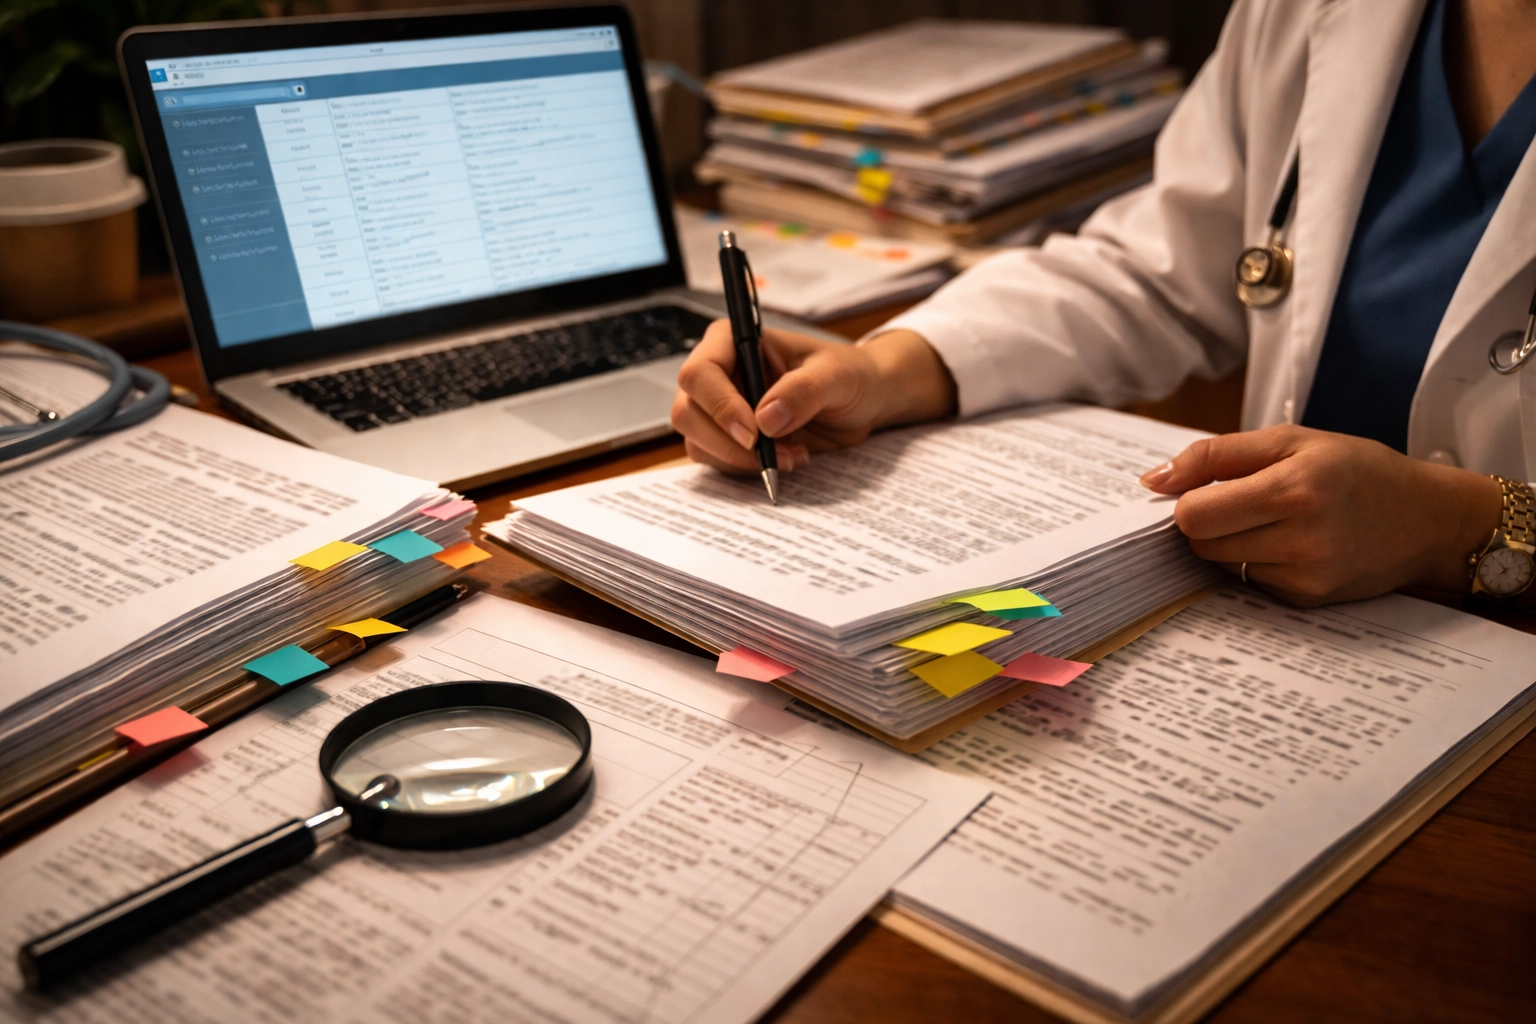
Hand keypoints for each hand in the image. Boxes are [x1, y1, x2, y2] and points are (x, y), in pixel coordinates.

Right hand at [670, 324, 954, 473]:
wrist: (862, 401)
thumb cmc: (849, 374)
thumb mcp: (837, 375)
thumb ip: (805, 390)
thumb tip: (766, 418)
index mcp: (734, 341)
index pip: (700, 372)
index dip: (719, 406)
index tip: (754, 433)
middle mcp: (718, 374)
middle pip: (687, 412)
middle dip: (728, 443)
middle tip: (775, 455)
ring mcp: (717, 408)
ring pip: (697, 441)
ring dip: (741, 460)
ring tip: (791, 455)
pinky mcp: (726, 438)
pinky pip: (716, 461)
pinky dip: (747, 469)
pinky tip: (785, 459)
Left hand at [1139, 425, 1502, 605]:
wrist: (1427, 518)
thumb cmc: (1354, 469)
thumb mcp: (1289, 440)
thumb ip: (1213, 455)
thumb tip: (1151, 481)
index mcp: (1293, 489)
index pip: (1193, 516)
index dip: (1188, 502)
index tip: (1206, 490)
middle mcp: (1301, 538)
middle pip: (1200, 544)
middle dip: (1206, 523)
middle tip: (1241, 504)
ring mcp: (1305, 576)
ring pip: (1220, 566)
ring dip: (1230, 544)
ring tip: (1272, 522)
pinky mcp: (1308, 600)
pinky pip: (1250, 583)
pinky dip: (1257, 563)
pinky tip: (1292, 546)